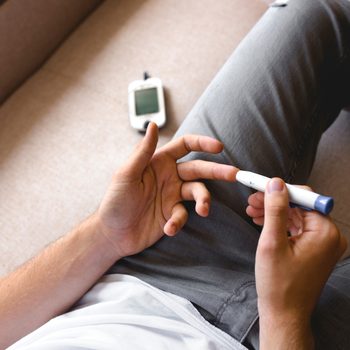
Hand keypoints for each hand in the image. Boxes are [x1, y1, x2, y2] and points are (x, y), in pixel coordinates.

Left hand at [97, 123, 237, 259]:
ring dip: (203, 200)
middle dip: (217, 171)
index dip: (203, 143)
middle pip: (199, 169)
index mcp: (159, 162)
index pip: (185, 146)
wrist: (112, 234)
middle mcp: (169, 177)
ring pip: (198, 192)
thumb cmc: (115, 201)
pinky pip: (183, 215)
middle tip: (235, 174)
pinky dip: (179, 222)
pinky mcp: (173, 215)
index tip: (219, 147)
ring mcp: (172, 196)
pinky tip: (168, 228)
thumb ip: (142, 152)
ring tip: (204, 210)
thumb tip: (153, 125)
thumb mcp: (126, 174)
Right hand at [247, 178, 346, 348]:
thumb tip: (275, 183)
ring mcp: (323, 243)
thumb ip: (275, 209)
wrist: (284, 314)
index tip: (258, 186)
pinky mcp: (315, 249)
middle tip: (251, 200)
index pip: (303, 197)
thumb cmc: (278, 284)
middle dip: (274, 201)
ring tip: (252, 211)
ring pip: (296, 215)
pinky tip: (263, 221)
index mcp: (325, 232)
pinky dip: (280, 223)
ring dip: (274, 211)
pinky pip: (297, 228)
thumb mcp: (272, 242)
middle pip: (299, 205)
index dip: (278, 190)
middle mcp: (330, 236)